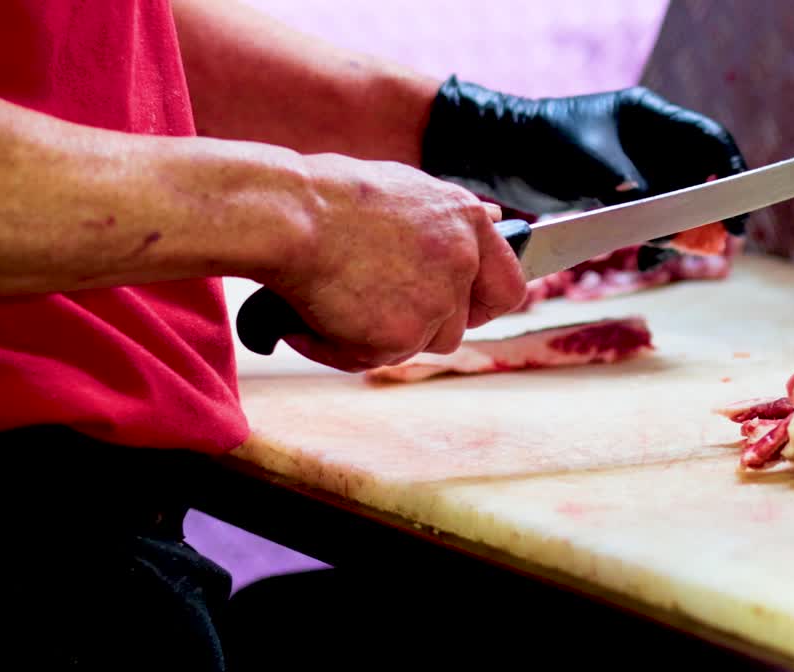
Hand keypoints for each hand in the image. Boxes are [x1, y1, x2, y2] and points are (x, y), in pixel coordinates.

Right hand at [261, 154, 526, 371]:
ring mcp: (435, 301)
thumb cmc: (327, 197)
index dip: (481, 305)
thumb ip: (448, 218)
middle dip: (415, 327)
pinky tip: (311, 320)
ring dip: (377, 339)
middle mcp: (461, 261)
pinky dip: (338, 348)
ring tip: (332, 305)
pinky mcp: (401, 335)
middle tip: (370, 306)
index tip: (459, 310)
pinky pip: (372, 360)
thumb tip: (494, 217)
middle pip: (456, 328)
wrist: (285, 215)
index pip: (508, 285)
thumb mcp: (405, 189)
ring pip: (415, 347)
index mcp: (467, 220)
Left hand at [420, 77, 748, 236]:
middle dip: (708, 208)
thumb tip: (659, 213)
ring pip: (675, 199)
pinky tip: (652, 249)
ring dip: (680, 226)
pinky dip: (655, 232)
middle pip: (697, 175)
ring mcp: (634, 166)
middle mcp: (648, 139)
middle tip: (717, 243)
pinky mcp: (617, 192)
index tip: (737, 212)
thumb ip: (626, 187)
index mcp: (647, 114)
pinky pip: (650, 213)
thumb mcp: (585, 165)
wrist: (494, 155)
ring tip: (675, 250)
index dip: (731, 173)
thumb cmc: (536, 144)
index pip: (708, 140)